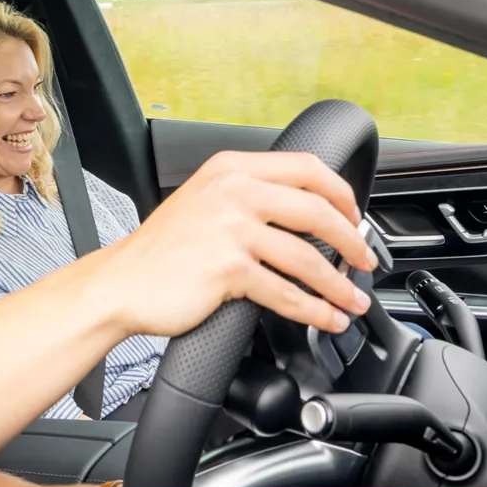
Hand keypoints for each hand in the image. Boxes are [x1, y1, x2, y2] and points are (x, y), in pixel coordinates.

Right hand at [101, 151, 376, 337]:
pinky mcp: (227, 269)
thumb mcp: (204, 201)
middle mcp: (231, 192)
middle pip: (316, 211)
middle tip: (365, 261)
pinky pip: (286, 293)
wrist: (121, 283)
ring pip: (307, 258)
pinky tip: (326, 318)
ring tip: (353, 301)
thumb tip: (307, 214)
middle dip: (352, 241)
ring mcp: (229, 229)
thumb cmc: (161, 251)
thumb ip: (248, 197)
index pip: (306, 168)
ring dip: (339, 285)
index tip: (356, 216)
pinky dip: (315, 310)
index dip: (342, 194)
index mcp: (230, 169)